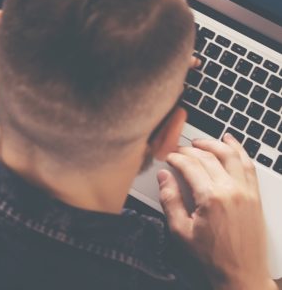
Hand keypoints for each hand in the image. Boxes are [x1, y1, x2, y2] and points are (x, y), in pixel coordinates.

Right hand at [159, 134, 272, 289]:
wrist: (242, 277)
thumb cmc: (213, 259)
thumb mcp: (181, 232)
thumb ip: (170, 200)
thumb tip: (164, 177)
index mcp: (210, 198)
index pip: (189, 165)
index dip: (175, 158)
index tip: (168, 158)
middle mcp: (231, 191)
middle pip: (207, 157)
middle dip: (189, 150)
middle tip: (179, 151)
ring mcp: (246, 192)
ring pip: (229, 155)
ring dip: (213, 144)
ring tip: (200, 142)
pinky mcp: (255, 197)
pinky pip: (248, 165)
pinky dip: (239, 150)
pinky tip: (230, 143)